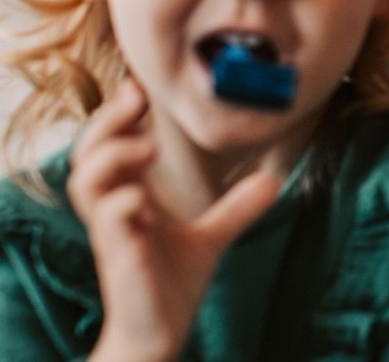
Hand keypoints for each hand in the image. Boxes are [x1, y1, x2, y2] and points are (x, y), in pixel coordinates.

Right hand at [71, 80, 279, 361]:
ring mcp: (113, 232)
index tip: (141, 88)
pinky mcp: (119, 258)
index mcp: (128, 195)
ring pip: (84, 181)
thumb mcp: (211, 235)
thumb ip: (236, 207)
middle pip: (87, 152)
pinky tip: (145, 202)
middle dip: (106, 122)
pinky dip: (124, 204)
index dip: (117, 114)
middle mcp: (114, 208)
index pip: (108, 144)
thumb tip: (274, 179)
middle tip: (136, 100)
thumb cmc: (172, 280)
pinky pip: (108, 221)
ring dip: (112, 155)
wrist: (162, 330)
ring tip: (147, 146)